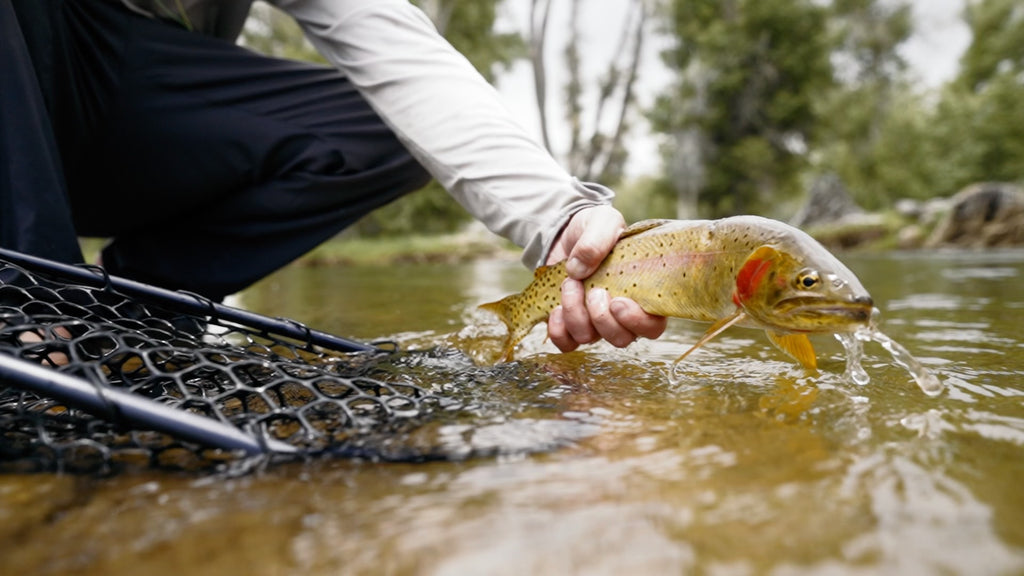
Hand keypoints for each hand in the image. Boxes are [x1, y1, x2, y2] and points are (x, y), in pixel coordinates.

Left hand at [545, 205, 666, 352]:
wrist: (566, 232)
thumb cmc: (595, 228)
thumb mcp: (602, 220)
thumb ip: (599, 238)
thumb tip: (578, 270)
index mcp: (642, 294)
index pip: (652, 327)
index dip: (638, 323)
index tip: (618, 301)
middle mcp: (620, 315)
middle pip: (620, 339)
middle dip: (601, 317)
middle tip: (593, 289)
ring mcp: (594, 322)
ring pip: (589, 338)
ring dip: (575, 314)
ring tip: (570, 283)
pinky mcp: (569, 323)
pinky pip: (566, 343)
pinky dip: (558, 330)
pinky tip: (555, 309)